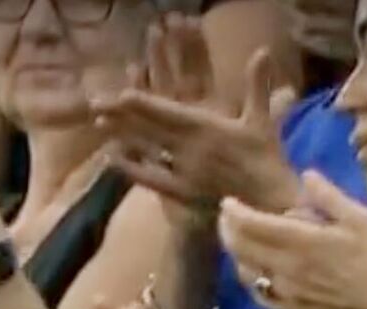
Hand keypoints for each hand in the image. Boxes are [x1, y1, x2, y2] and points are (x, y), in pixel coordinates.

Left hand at [95, 38, 298, 225]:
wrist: (269, 198)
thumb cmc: (266, 156)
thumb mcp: (262, 118)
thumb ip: (257, 85)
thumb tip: (261, 50)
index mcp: (210, 129)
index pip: (171, 113)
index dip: (145, 104)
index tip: (122, 95)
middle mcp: (192, 149)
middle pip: (151, 129)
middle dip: (123, 116)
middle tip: (97, 104)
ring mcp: (183, 171)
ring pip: (148, 150)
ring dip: (124, 136)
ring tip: (99, 123)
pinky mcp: (180, 192)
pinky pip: (151, 178)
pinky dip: (132, 168)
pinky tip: (113, 158)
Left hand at [219, 172, 366, 308]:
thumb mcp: (361, 220)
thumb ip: (329, 198)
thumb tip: (307, 176)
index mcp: (300, 241)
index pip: (252, 225)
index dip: (234, 212)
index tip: (227, 202)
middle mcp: (284, 267)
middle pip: (240, 247)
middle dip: (227, 229)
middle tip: (225, 217)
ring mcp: (283, 292)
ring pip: (245, 270)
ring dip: (235, 252)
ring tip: (236, 238)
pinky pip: (258, 293)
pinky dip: (248, 277)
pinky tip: (251, 270)